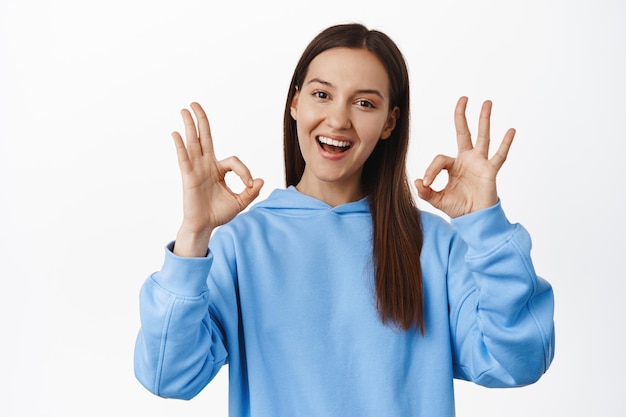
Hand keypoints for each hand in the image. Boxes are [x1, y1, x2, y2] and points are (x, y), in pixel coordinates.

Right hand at [172, 102, 262, 255]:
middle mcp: (206, 166)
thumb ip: (251, 192)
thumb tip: (260, 180)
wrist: (205, 226)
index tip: (250, 184)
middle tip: (195, 104)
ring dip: (190, 126)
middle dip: (201, 121)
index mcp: (219, 170)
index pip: (234, 161)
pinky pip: (184, 158)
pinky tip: (176, 133)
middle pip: (204, 138)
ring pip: (194, 144)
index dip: (244, 171)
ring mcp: (196, 169)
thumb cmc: (219, 213)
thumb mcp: (240, 202)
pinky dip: (180, 146)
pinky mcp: (188, 177)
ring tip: (185, 110)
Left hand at [415, 96, 514, 217]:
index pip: (440, 160)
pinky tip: (511, 130)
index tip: (427, 183)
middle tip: (463, 98)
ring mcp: (480, 163)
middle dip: (462, 116)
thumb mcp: (437, 200)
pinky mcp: (490, 171)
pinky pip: (499, 156)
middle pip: (464, 133)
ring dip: (484, 120)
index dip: (431, 170)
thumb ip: (426, 192)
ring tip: (487, 102)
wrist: (474, 219)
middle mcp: (467, 160)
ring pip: (482, 137)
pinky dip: (506, 144)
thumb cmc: (458, 208)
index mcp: (454, 165)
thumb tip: (418, 182)